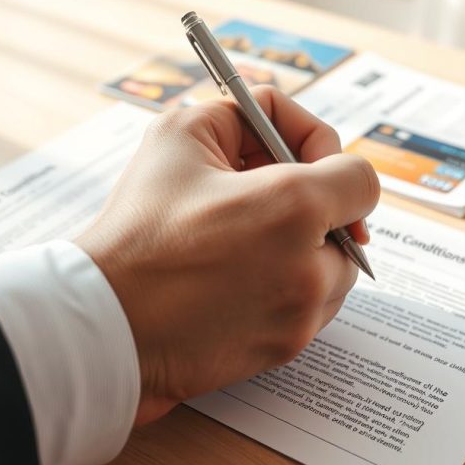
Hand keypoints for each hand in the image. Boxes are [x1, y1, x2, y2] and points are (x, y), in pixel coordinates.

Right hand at [75, 86, 379, 424]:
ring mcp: (300, 319)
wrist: (103, 320)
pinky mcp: (283, 352)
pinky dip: (287, 293)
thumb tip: (272, 121)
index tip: (297, 164)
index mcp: (296, 207)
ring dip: (305, 254)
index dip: (330, 161)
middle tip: (262, 203)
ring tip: (245, 243)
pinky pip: (309, 313)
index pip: (361, 178)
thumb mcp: (178, 134)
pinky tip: (238, 281)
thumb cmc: (137, 229)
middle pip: (351, 229)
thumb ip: (242, 111)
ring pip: (334, 276)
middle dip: (316, 211)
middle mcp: (310, 268)